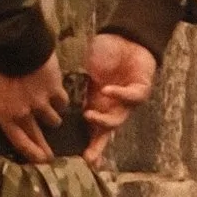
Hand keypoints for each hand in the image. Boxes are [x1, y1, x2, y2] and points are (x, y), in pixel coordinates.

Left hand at [0, 52, 72, 165]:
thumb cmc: (1, 64)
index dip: (30, 153)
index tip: (40, 161)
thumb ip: (8, 106)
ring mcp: (41, 103)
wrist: (15, 44)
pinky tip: (58, 94)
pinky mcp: (55, 91)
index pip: (19, 141)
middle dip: (44, 149)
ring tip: (51, 109)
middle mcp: (24, 113)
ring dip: (53, 115)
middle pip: (36, 136)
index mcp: (5, 114)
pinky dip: (60, 99)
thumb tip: (18, 116)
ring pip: (53, 119)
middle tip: (51, 157)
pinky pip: (62, 102)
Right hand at [77, 32, 157, 161]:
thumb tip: (55, 96)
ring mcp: (127, 101)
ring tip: (89, 116)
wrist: (126, 37)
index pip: (91, 129)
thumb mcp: (84, 69)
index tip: (74, 159)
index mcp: (97, 104)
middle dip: (97, 146)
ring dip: (104, 121)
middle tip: (87, 157)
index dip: (86, 144)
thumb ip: (76, 84)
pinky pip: (131, 97)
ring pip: (118, 119)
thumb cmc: (103, 53)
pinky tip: (107, 90)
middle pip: (105, 132)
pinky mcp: (141, 90)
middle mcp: (112, 107)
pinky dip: (119, 95)